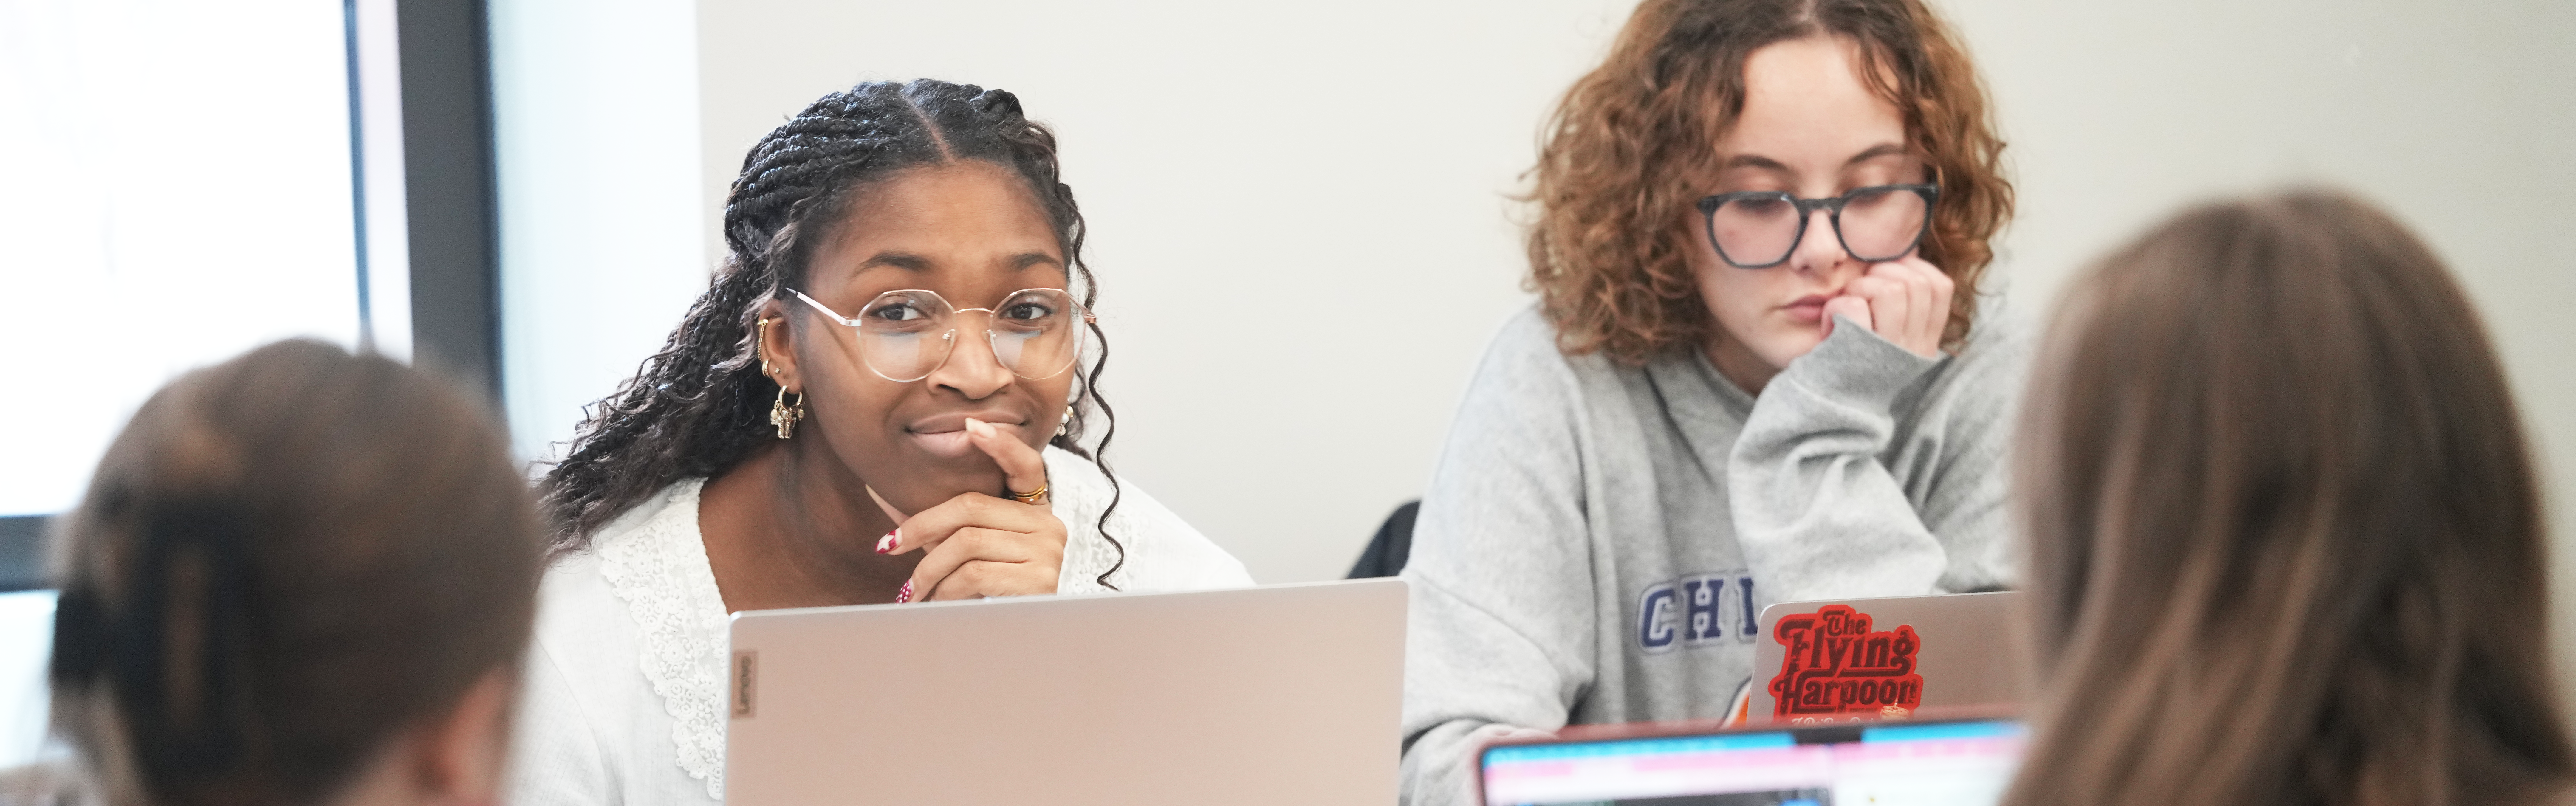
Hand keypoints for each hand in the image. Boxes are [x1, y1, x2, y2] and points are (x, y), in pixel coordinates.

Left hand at [877, 418, 1065, 601]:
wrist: (1023, 638)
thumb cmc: (990, 589)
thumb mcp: (965, 549)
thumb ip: (933, 521)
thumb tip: (878, 491)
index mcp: (1035, 510)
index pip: (1027, 466)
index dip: (1002, 445)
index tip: (972, 425)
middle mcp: (1048, 525)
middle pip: (971, 508)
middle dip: (921, 528)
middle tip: (889, 548)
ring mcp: (1048, 551)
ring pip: (967, 543)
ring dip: (928, 570)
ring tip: (915, 591)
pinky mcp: (1041, 581)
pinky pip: (974, 573)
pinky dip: (946, 589)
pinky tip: (938, 601)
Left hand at [1820, 255, 1952, 357]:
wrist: (1824, 409)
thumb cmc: (1847, 362)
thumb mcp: (1883, 334)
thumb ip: (1901, 302)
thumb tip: (1905, 254)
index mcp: (1925, 341)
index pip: (1940, 285)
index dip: (1910, 269)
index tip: (1884, 281)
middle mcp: (1915, 350)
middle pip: (1914, 282)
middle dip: (1880, 276)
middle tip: (1858, 297)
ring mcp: (1891, 355)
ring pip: (1889, 289)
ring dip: (1859, 289)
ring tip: (1846, 311)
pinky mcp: (1861, 358)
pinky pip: (1852, 306)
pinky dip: (1836, 308)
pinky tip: (1831, 326)